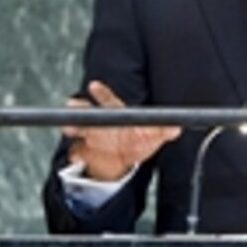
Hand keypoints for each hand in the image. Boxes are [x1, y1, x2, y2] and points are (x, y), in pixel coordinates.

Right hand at [61, 81, 180, 180]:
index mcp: (116, 114)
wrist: (120, 160)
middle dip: (81, 108)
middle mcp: (101, 122)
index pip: (109, 101)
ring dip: (75, 128)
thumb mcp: (152, 137)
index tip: (93, 85)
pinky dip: (78, 154)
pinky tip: (78, 155)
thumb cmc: (136, 141)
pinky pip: (79, 153)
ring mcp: (92, 136)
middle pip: (89, 112)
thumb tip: (176, 128)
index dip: (102, 93)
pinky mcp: (86, 153)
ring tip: (70, 128)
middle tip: (72, 104)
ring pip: (80, 129)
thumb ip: (163, 131)